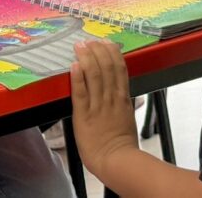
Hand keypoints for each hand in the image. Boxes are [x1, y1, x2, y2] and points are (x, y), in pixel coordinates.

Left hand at [70, 40, 139, 179]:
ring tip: (80, 45)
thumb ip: (125, 104)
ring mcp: (98, 105)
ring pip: (94, 75)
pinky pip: (80, 92)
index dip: (112, 53)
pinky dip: (77, 77)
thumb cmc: (122, 145)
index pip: (119, 69)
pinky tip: (74, 65)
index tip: (106, 42)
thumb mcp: (127, 119)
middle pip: (107, 67)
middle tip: (90, 40)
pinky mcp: (84, 114)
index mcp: (122, 99)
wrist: (117, 162)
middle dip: (98, 50)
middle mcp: (111, 98)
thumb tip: (126, 95)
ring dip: (86, 58)